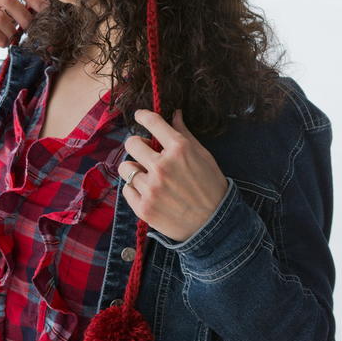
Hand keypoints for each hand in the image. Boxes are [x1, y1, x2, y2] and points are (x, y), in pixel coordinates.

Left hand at [118, 108, 228, 241]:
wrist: (214, 226)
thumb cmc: (211, 188)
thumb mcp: (204, 156)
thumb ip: (185, 134)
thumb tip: (174, 114)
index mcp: (180, 149)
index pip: (152, 122)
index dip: (143, 116)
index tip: (139, 116)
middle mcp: (162, 166)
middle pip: (132, 143)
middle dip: (137, 144)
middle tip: (145, 152)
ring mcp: (151, 188)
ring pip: (126, 167)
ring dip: (134, 169)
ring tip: (146, 175)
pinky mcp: (144, 207)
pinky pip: (126, 189)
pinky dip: (135, 189)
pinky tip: (148, 192)